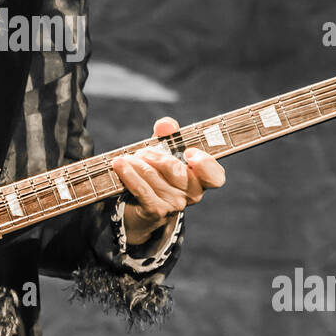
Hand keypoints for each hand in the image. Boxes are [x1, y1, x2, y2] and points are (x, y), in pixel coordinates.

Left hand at [111, 117, 226, 244]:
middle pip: (175, 169)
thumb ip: (168, 135)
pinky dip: (128, 174)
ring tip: (126, 158)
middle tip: (142, 152)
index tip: (188, 152)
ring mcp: (175, 204)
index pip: (215, 176)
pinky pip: (141, 188)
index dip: (205, 164)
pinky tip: (119, 165)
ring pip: (153, 176)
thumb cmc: (158, 175)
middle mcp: (193, 194)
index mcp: (201, 179)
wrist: (140, 207)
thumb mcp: (164, 152)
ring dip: (136, 163)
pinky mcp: (156, 210)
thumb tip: (166, 125)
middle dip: (155, 155)